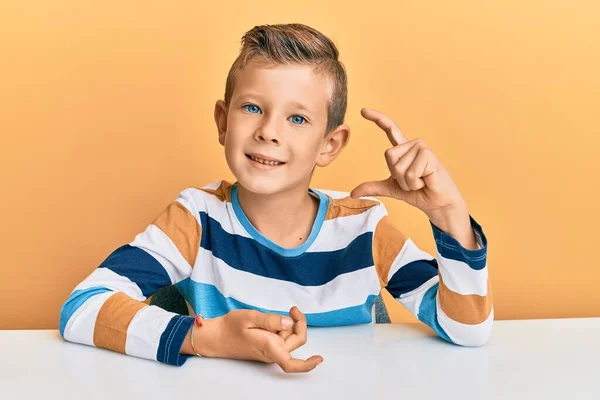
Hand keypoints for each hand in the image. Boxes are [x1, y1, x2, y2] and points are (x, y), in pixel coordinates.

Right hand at [195, 306, 321, 372]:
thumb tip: (288, 322)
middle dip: (298, 323)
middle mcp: (272, 352)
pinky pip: (281, 338)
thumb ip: (270, 320)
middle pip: (296, 341)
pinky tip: (271, 322)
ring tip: (270, 317)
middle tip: (292, 308)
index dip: (307, 364)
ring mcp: (270, 350)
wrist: (216, 336)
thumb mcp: (249, 317)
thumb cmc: (230, 327)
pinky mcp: (268, 347)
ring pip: (289, 338)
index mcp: (268, 347)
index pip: (290, 363)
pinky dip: (280, 327)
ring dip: (287, 325)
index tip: (320, 359)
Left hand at [350, 108, 464, 216]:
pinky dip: (415, 183)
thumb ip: (373, 187)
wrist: (436, 202)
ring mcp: (421, 148)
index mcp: (403, 149)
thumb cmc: (418, 193)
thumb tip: (353, 193)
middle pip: (389, 156)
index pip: (389, 129)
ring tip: (421, 181)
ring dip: (407, 182)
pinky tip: (426, 181)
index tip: (363, 110)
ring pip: (399, 166)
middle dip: (397, 175)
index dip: (376, 119)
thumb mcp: (391, 188)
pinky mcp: (428, 155)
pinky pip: (410, 173)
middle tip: (413, 181)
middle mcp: (412, 144)